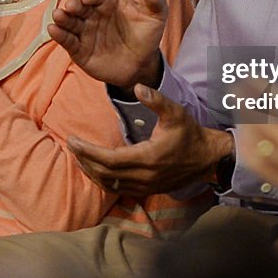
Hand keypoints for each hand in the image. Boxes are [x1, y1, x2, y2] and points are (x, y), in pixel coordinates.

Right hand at [49, 0, 166, 89]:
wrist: (141, 65)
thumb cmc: (146, 36)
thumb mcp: (156, 19)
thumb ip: (156, 4)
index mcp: (109, 1)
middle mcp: (93, 14)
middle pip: (80, 6)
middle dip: (74, 5)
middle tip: (70, 7)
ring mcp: (85, 31)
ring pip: (70, 22)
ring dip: (63, 18)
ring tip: (58, 16)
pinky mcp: (79, 50)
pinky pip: (68, 41)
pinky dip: (59, 35)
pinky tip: (53, 30)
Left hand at [67, 85, 230, 195]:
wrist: (206, 158)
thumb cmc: (189, 133)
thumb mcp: (175, 112)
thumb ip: (156, 100)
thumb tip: (137, 87)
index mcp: (148, 158)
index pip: (109, 159)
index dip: (88, 151)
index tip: (73, 141)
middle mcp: (144, 176)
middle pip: (105, 173)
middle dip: (84, 160)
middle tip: (71, 145)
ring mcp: (145, 187)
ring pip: (109, 184)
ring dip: (91, 171)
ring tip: (78, 157)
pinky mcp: (146, 190)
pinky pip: (118, 189)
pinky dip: (102, 180)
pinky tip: (94, 170)